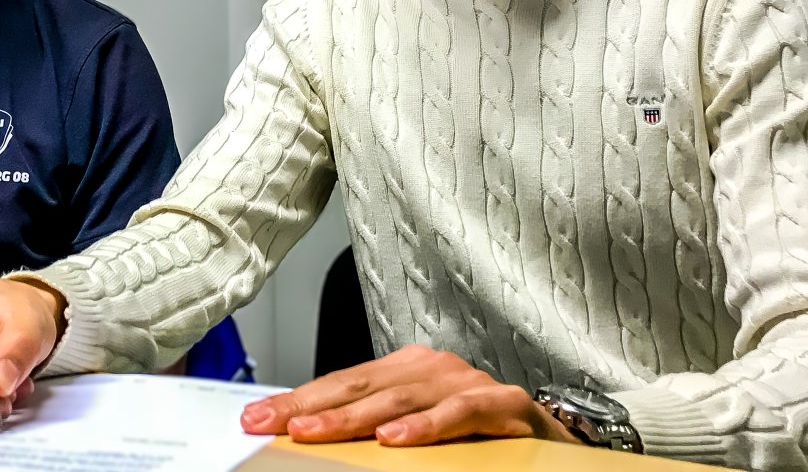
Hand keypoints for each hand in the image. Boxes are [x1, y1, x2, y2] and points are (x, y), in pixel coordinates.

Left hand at [240, 344, 581, 447]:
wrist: (554, 434)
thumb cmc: (475, 433)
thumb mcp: (413, 427)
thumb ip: (369, 428)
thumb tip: (305, 434)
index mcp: (403, 370)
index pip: (339, 385)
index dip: (296, 400)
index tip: (254, 419)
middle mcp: (431, 368)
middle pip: (360, 388)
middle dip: (310, 407)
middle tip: (273, 424)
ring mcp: (466, 381)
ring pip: (402, 398)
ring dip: (355, 419)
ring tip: (315, 433)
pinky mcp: (503, 403)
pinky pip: (461, 412)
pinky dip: (427, 426)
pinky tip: (395, 440)